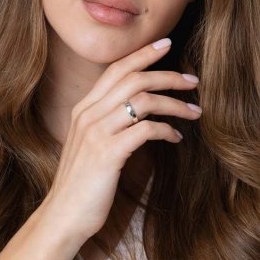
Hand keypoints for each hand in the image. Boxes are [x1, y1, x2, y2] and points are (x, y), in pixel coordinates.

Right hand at [43, 38, 200, 241]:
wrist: (64, 216)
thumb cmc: (82, 184)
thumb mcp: (90, 145)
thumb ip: (107, 123)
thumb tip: (137, 110)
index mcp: (83, 109)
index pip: (116, 69)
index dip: (142, 54)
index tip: (166, 44)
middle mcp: (88, 115)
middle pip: (133, 79)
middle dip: (167, 74)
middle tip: (192, 80)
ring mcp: (97, 133)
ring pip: (144, 101)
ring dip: (175, 104)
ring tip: (195, 111)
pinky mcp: (108, 154)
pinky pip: (146, 129)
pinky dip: (167, 130)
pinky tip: (176, 138)